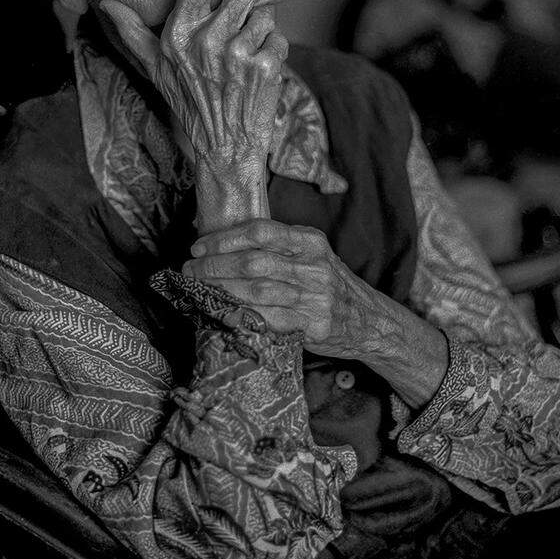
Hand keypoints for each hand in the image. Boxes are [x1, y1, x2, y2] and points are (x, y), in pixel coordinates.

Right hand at [99, 0, 287, 231]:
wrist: (223, 149)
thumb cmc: (189, 105)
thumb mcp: (154, 68)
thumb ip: (132, 32)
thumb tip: (103, 3)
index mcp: (176, 34)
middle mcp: (204, 41)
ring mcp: (236, 54)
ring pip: (265, 10)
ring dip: (266, 21)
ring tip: (254, 43)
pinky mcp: (264, 66)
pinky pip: (278, 36)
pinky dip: (275, 46)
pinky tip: (261, 66)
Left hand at [183, 220, 383, 359]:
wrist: (370, 321)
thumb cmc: (329, 285)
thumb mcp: (311, 256)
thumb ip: (276, 249)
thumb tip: (220, 242)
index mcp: (310, 241)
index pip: (260, 232)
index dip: (224, 239)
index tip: (198, 247)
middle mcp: (314, 265)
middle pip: (253, 262)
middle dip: (214, 266)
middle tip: (189, 270)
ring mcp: (316, 297)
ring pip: (256, 291)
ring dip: (220, 291)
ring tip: (198, 290)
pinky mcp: (314, 325)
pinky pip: (269, 319)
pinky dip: (241, 315)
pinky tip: (222, 313)